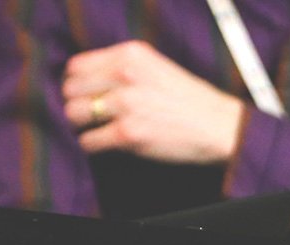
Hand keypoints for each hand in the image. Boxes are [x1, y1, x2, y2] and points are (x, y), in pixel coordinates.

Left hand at [61, 41, 243, 164]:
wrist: (219, 126)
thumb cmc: (190, 100)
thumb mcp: (156, 67)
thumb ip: (123, 68)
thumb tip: (89, 82)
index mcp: (130, 54)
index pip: (77, 66)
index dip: (77, 84)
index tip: (87, 96)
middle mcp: (124, 75)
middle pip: (70, 90)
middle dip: (78, 105)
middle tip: (92, 116)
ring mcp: (125, 105)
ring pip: (74, 114)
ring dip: (82, 126)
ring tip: (97, 130)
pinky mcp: (128, 134)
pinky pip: (89, 141)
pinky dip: (92, 146)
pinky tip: (105, 144)